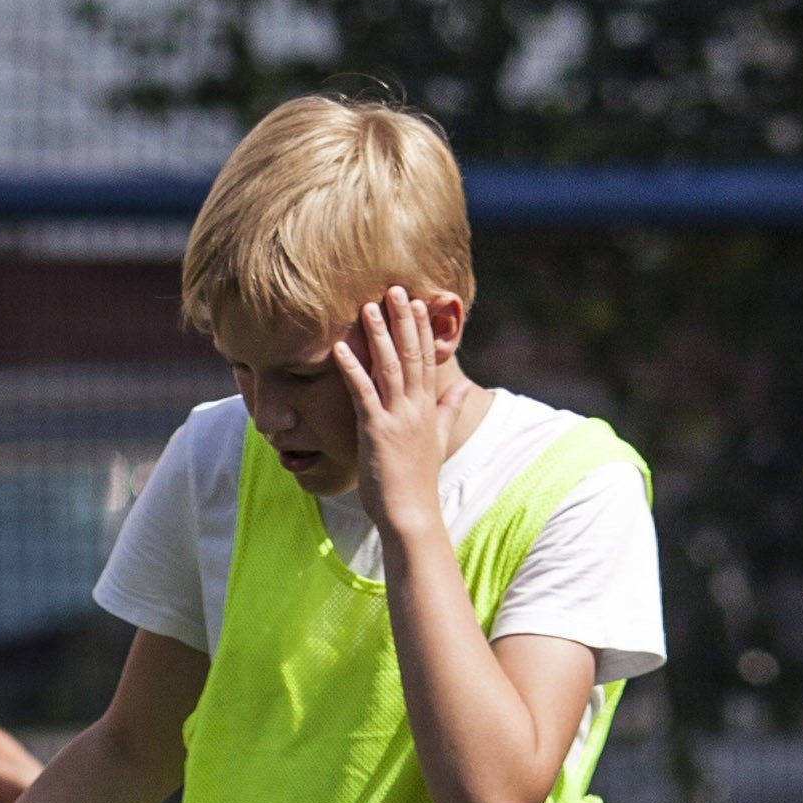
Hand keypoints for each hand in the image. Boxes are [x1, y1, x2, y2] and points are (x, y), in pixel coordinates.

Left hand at [333, 286, 470, 523]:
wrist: (411, 513)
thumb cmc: (417, 480)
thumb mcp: (437, 439)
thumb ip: (450, 410)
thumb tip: (461, 386)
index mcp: (427, 407)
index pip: (426, 359)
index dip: (422, 328)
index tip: (417, 302)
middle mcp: (415, 407)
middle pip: (411, 354)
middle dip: (402, 320)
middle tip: (394, 289)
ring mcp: (397, 417)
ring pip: (389, 366)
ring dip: (378, 335)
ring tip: (367, 307)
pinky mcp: (377, 430)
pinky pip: (363, 393)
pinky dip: (352, 368)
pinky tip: (340, 348)